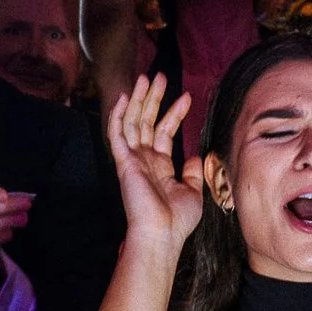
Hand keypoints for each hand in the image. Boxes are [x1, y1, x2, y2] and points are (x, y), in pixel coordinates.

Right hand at [108, 75, 204, 249]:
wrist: (162, 234)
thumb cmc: (177, 220)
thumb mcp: (193, 192)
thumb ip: (192, 173)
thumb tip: (194, 157)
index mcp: (159, 166)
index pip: (164, 132)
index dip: (174, 113)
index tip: (187, 97)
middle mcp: (144, 159)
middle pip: (147, 121)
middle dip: (153, 98)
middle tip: (159, 76)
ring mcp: (132, 159)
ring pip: (132, 121)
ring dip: (138, 99)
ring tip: (146, 77)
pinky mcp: (123, 162)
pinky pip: (117, 134)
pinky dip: (118, 115)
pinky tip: (123, 97)